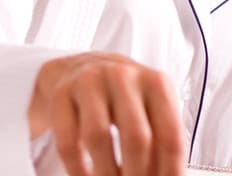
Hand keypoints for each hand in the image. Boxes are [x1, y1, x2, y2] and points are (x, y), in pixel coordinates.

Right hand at [28, 52, 185, 175]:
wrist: (81, 66)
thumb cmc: (124, 94)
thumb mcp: (150, 106)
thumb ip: (161, 137)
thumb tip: (168, 175)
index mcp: (156, 83)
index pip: (170, 132)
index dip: (170, 168)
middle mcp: (124, 77)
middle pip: (136, 137)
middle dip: (138, 175)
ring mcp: (91, 83)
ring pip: (98, 137)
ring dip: (106, 174)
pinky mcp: (62, 94)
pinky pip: (68, 141)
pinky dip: (78, 169)